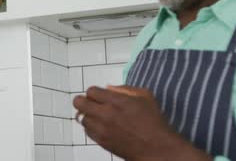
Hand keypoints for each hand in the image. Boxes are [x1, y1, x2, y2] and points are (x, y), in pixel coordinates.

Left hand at [72, 85, 211, 160]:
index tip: (101, 96)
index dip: (95, 92)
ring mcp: (101, 129)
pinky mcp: (101, 142)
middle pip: (79, 102)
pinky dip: (92, 127)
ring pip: (82, 117)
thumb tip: (107, 88)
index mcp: (116, 101)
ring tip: (99, 117)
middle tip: (93, 104)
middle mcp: (105, 114)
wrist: (156, 148)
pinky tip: (102, 127)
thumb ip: (124, 89)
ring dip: (89, 115)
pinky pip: (87, 131)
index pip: (91, 91)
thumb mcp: (145, 96)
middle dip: (84, 101)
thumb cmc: (153, 121)